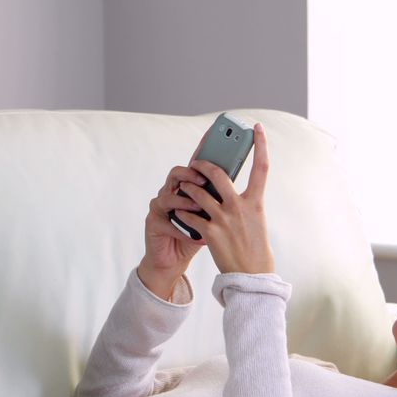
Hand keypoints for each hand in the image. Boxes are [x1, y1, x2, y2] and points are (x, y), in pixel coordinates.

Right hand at [138, 136, 212, 298]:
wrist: (174, 261)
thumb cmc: (196, 237)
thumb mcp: (213, 218)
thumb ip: (221, 202)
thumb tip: (243, 191)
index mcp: (188, 188)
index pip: (196, 164)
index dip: (202, 148)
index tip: (214, 135)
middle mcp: (172, 192)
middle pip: (178, 173)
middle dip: (191, 175)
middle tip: (204, 181)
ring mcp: (160, 207)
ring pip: (168, 195)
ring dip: (185, 202)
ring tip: (198, 209)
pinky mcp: (153, 223)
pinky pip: (165, 221)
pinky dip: (180, 228)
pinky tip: (192, 235)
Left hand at [174, 122, 274, 274]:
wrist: (251, 277)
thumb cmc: (254, 249)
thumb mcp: (256, 221)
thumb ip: (244, 203)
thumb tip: (229, 189)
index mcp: (256, 203)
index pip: (262, 167)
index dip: (261, 145)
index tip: (256, 129)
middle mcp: (240, 207)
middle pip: (218, 174)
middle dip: (203, 165)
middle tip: (196, 162)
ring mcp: (224, 219)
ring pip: (198, 193)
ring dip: (187, 187)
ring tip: (183, 185)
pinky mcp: (209, 233)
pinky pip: (190, 215)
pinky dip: (183, 212)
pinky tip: (179, 211)